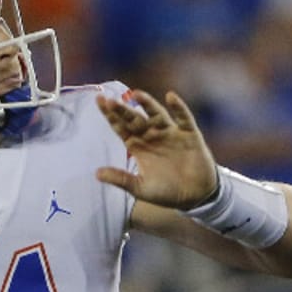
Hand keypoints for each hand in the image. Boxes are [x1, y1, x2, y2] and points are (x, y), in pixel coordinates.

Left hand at [94, 89, 218, 209]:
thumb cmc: (166, 192)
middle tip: (110, 100)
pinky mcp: (189, 134)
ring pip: (157, 114)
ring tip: (137, 94)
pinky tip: (171, 97)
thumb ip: (121, 179)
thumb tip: (97, 174)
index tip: (99, 102)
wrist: (195, 197)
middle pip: (135, 118)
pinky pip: (183, 118)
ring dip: (148, 104)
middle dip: (123, 110)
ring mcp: (170, 132)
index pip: (121, 127)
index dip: (111, 115)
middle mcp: (152, 135)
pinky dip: (178, 107)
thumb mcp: (140, 188)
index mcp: (138, 146)